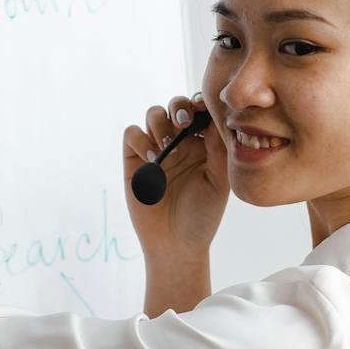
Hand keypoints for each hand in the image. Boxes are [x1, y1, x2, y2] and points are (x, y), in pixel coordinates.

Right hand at [122, 92, 228, 253]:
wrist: (175, 243)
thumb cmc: (202, 215)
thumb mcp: (218, 182)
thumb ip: (217, 149)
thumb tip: (216, 118)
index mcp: (204, 144)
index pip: (201, 112)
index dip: (201, 105)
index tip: (203, 111)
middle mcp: (180, 142)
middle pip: (176, 106)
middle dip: (179, 107)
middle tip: (184, 122)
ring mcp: (155, 149)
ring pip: (153, 114)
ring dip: (160, 123)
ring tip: (168, 147)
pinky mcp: (134, 160)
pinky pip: (132, 134)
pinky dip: (141, 139)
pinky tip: (153, 158)